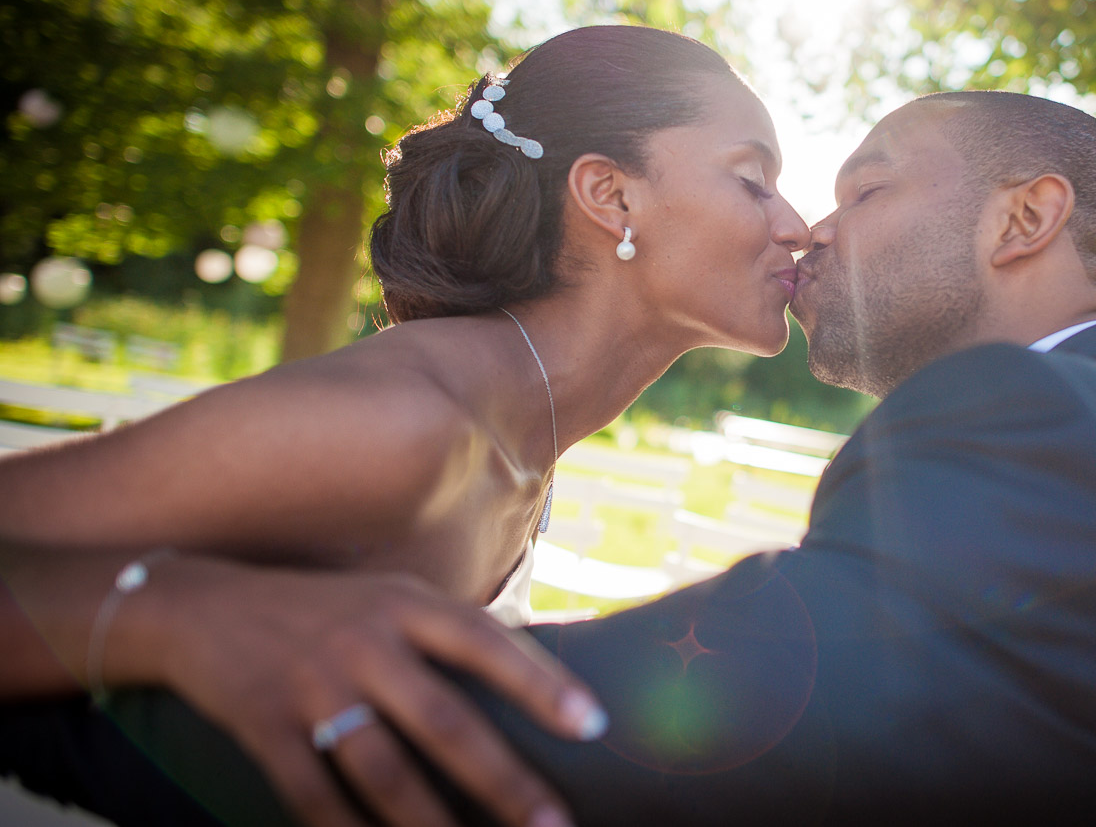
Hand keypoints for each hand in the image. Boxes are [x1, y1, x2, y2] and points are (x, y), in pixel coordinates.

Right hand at [135, 557, 602, 826]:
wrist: (199, 607)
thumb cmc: (324, 609)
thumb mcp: (391, 595)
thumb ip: (456, 631)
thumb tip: (556, 658)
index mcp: (405, 604)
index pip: (487, 642)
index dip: (542, 684)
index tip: (593, 725)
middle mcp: (364, 643)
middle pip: (446, 722)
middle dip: (504, 781)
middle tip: (554, 825)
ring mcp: (313, 688)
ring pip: (386, 775)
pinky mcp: (265, 730)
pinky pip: (316, 801)